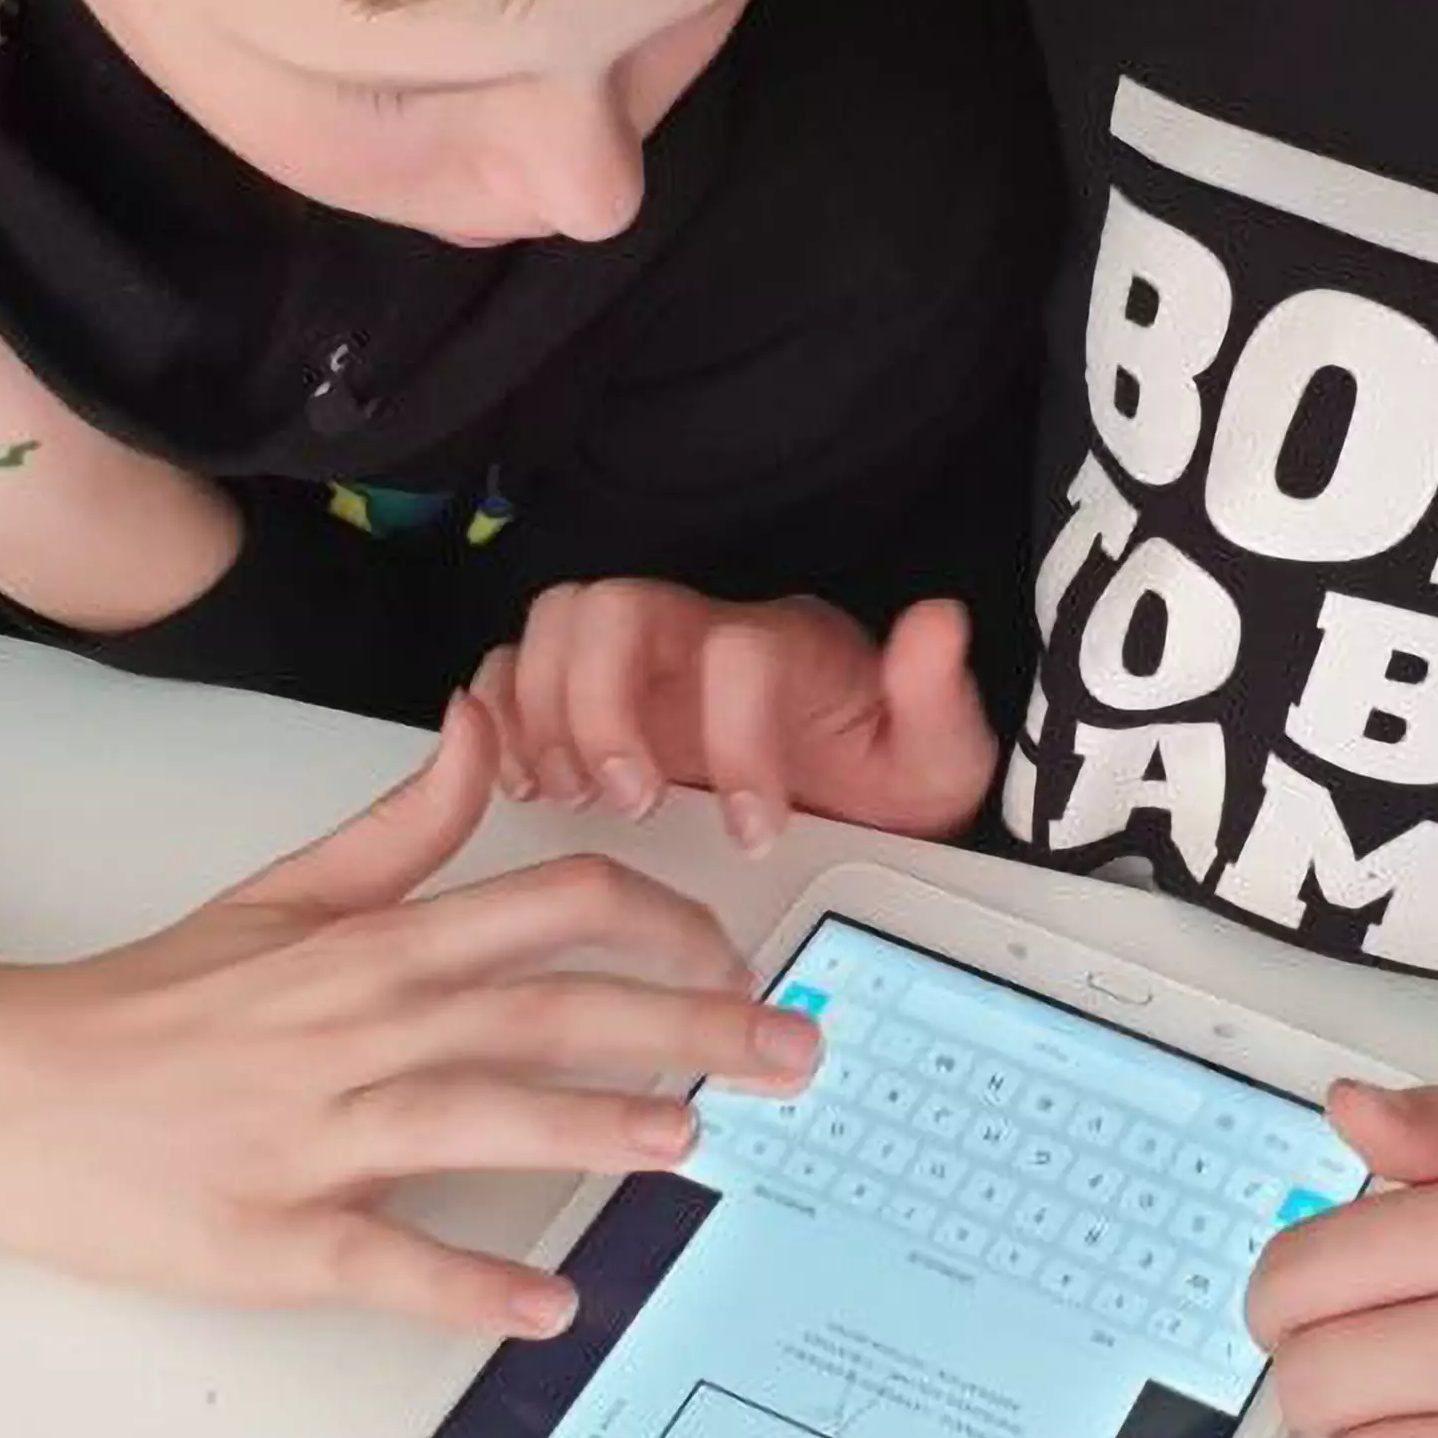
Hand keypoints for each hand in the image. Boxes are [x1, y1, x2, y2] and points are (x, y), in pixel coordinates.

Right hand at [0, 697, 818, 1329]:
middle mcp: (358, 1030)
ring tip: (690, 1144)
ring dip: (591, 1129)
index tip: (732, 956)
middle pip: (549, 1007)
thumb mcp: (281, 893)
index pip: (553, 903)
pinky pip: (385, 1263)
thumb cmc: (151, 1002)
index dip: (664, 921)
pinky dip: (469, 1287)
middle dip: (687, 1026)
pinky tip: (549, 1304)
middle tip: (795, 1056)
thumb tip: (480, 726)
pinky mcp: (271, 1237)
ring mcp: (315, 1136)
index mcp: (373, 946)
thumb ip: (399, 827)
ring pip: (477, 1118)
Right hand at [463, 583, 997, 851]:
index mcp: (783, 647)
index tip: (755, 831)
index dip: (738, 739)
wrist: (853, 796)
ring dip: (544, 713)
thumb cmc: (881, 774)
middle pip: (614, 606)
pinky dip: (499, 720)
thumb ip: (934, 696)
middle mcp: (698, 636)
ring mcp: (636, 663)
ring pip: (555, 625)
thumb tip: (938, 622)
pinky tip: (526, 789)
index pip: (739, 651)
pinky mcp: (588, 699)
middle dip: (603, 704)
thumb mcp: (934, 754)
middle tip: (629, 803)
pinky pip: (512, 671)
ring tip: (572, 801)